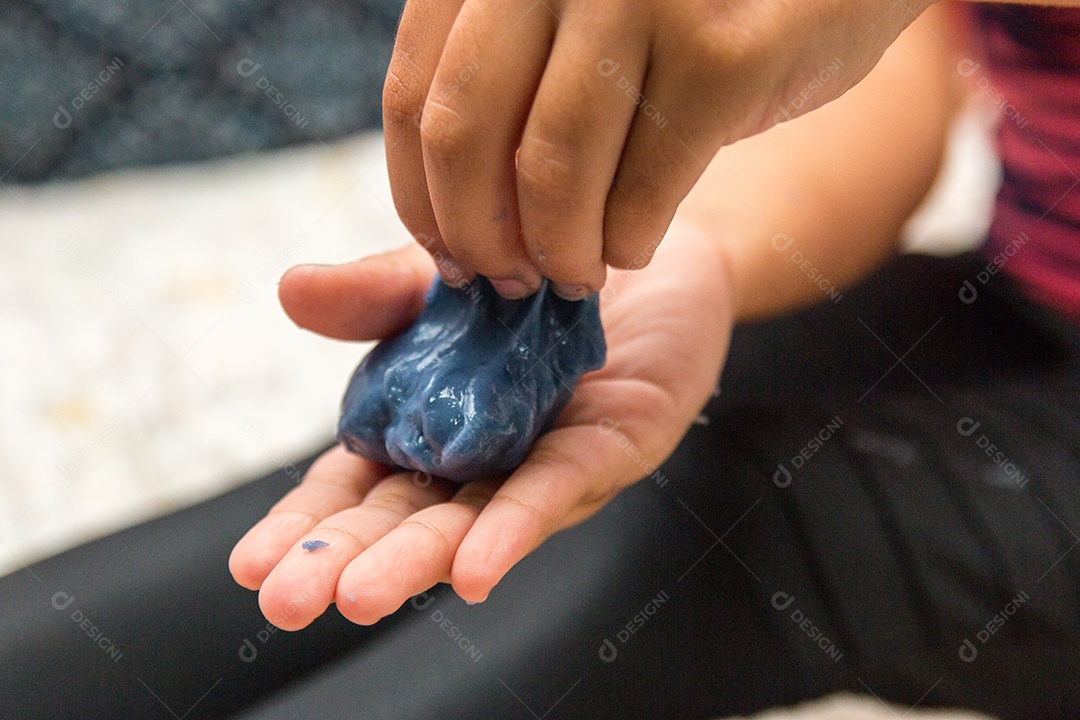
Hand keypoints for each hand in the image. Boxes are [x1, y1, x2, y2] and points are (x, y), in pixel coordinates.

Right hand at [228, 220, 732, 627]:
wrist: (634, 233)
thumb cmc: (535, 268)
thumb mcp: (438, 274)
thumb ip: (374, 294)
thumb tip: (291, 289)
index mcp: (432, 426)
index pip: (359, 487)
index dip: (308, 525)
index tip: (250, 563)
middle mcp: (485, 458)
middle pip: (408, 518)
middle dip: (346, 561)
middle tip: (286, 601)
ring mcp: (545, 460)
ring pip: (477, 520)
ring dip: (418, 560)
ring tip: (359, 596)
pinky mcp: (614, 444)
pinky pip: (559, 485)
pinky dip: (515, 525)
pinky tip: (473, 568)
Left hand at [384, 0, 931, 298]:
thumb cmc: (678, 18)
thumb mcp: (568, 25)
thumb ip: (491, 94)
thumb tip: (427, 225)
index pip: (415, 98)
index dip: (421, 198)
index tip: (449, 256)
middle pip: (464, 134)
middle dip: (478, 235)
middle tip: (508, 279)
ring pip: (551, 170)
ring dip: (557, 251)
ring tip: (574, 273)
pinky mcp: (723, 52)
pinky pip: (642, 190)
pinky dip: (627, 242)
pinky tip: (633, 244)